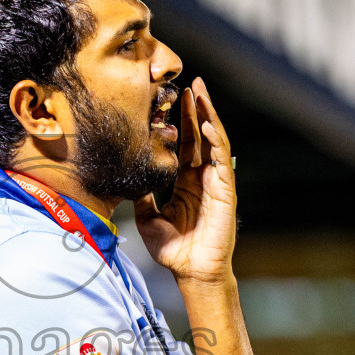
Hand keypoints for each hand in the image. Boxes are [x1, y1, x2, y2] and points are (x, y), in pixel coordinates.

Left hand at [134, 77, 236, 284]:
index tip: (171, 99)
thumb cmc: (173, 249)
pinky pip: (222, 161)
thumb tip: (128, 180)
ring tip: (202, 94)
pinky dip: (216, 142)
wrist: (190, 271)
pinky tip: (207, 125)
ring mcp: (215, 182)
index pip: (184, 144)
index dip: (179, 122)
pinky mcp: (225, 191)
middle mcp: (202, 177)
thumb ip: (142, 198)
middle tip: (191, 83)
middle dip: (197, 108)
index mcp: (185, 181)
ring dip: (208, 117)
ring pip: (214, 142)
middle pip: (200, 135)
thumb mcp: (148, 218)